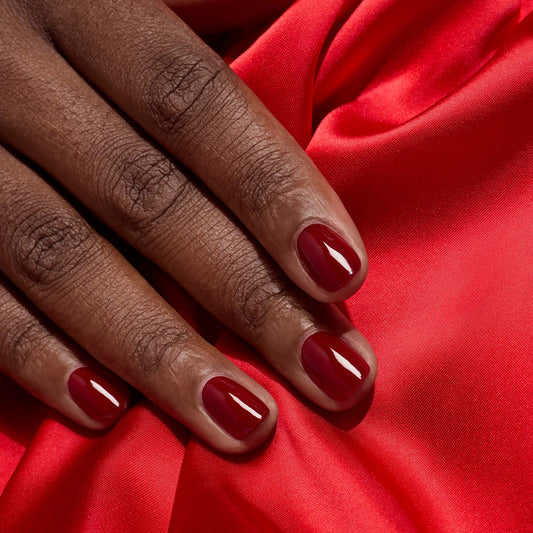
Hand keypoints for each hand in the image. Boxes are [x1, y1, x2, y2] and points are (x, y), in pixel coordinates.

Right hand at [0, 0, 375, 453]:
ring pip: (61, 260)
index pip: (193, 105)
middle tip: (330, 374)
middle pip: (146, 199)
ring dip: (157, 353)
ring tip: (243, 421)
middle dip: (245, 297)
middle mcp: (12, 71)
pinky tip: (105, 412)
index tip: (344, 276)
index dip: (271, 190)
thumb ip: (216, 14)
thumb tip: (311, 30)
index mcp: (81, 3)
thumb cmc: (67, 16)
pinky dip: (34, 356)